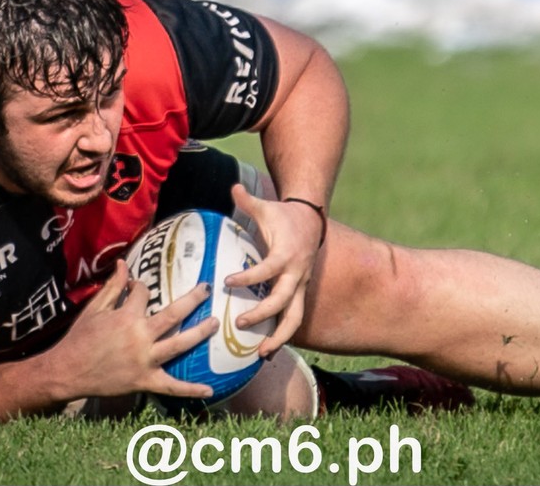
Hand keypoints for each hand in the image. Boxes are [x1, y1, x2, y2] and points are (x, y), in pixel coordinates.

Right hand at [46, 261, 215, 401]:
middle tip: (207, 289)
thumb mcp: (94, 309)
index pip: (144, 293)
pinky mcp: (144, 381)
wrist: (68, 371)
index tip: (141, 287)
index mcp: (126, 316)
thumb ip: (112, 287)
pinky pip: (171, 386)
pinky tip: (210, 390)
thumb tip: (124, 263)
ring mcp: (144, 360)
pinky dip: (190, 390)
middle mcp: (139, 337)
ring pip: (179, 345)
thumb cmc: (79, 338)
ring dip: (199, 333)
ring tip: (215, 323)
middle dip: (192, 299)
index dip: (143, 286)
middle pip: (173, 315)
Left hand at [223, 184, 322, 357]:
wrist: (312, 221)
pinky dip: (282, 335)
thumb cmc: (284, 216)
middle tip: (239, 323)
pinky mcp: (300, 293)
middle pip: (284, 301)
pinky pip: (293, 318)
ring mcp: (300, 286)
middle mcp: (297, 274)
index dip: (249, 277)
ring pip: (295, 317)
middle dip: (263, 315)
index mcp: (287, 254)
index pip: (268, 270)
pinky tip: (266, 351)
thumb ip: (248, 200)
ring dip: (279, 337)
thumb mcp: (267, 207)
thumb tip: (233, 186)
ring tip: (261, 353)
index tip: (227, 283)